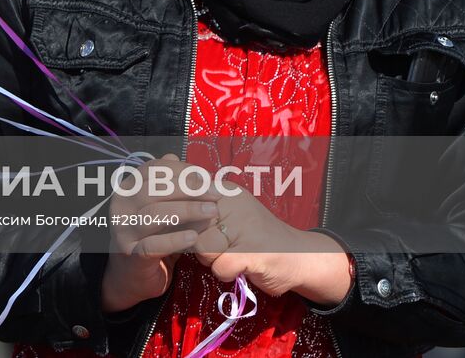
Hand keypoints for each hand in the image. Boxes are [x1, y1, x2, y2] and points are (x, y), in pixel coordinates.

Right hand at [101, 154, 219, 312]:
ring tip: (212, 212)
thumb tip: (174, 156)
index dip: (181, 170)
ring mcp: (124, 231)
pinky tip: (194, 236)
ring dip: (187, 211)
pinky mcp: (132, 255)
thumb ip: (166, 184)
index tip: (206, 176)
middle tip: (216, 194)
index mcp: (127, 189)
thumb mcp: (159, 206)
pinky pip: (154, 245)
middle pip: (153, 189)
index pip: (152, 170)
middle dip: (188, 188)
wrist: (131, 276)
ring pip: (154, 214)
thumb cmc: (150, 235)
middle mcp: (121, 207)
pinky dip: (175, 239)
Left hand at [191, 184, 351, 304]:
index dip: (176, 210)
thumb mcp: (230, 213)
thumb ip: (200, 206)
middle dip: (195, 241)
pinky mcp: (253, 253)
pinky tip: (238, 268)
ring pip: (201, 247)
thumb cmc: (257, 237)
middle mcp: (235, 204)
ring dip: (210, 259)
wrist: (300, 257)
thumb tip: (164, 202)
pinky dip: (225, 273)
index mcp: (226, 191)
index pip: (187, 193)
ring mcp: (245, 227)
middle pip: (190, 225)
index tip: (176, 221)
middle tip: (215, 245)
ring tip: (228, 256)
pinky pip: (219, 267)